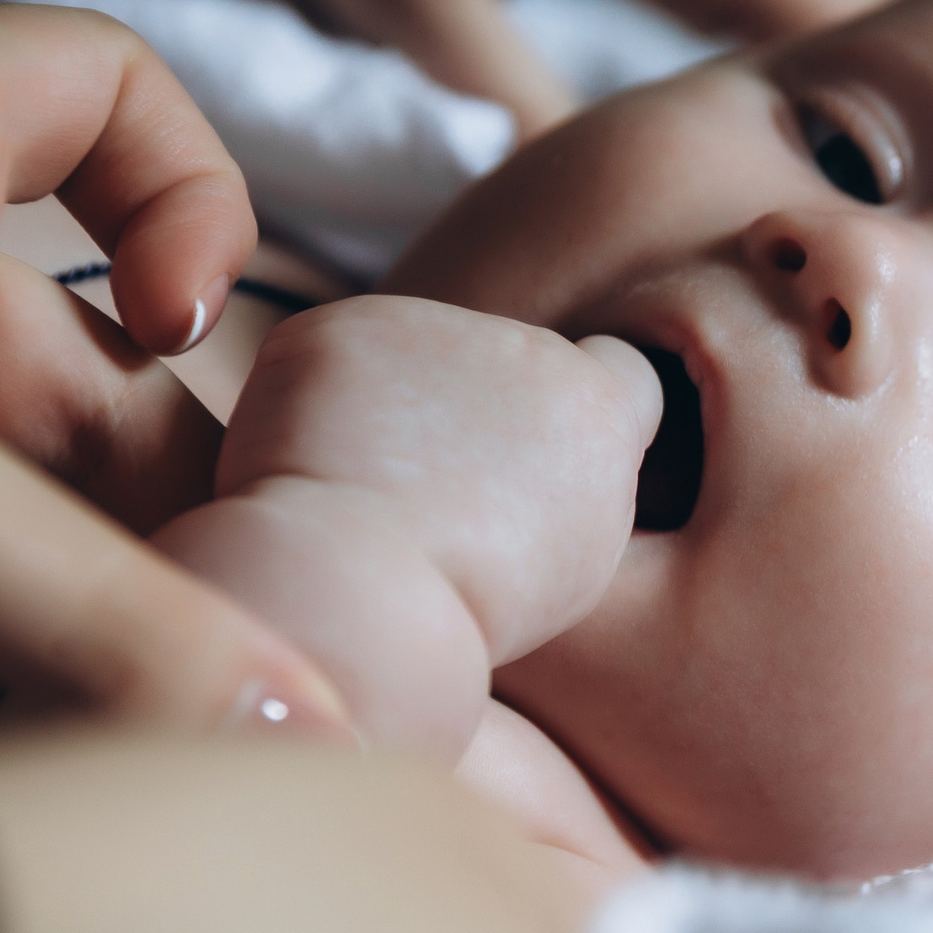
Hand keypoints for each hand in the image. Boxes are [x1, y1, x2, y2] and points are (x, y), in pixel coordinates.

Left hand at [209, 297, 661, 663]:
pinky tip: (316, 469)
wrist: (366, 586)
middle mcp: (523, 347)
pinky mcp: (339, 328)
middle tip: (432, 500)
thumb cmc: (470, 603)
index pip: (618, 366)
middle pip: (501, 368)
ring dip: (394, 409)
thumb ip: (568, 481)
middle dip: (469, 414)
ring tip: (372, 496)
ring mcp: (429, 328)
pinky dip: (314, 405)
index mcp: (597, 406)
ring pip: (412, 361)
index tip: (539, 447)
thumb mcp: (572, 559)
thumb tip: (523, 454)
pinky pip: (328, 360)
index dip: (576, 403)